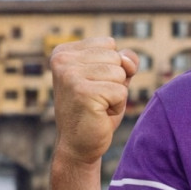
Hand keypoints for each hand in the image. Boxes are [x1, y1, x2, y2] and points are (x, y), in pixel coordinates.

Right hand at [49, 38, 138, 164]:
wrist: (78, 145)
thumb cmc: (97, 110)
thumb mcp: (112, 78)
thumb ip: (124, 60)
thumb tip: (127, 61)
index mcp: (64, 52)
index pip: (109, 43)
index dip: (112, 67)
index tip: (94, 85)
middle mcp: (62, 60)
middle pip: (116, 57)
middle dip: (116, 81)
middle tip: (97, 98)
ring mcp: (70, 75)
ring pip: (120, 73)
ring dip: (117, 94)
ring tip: (99, 105)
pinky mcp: (82, 92)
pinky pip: (121, 91)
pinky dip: (118, 106)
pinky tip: (100, 114)